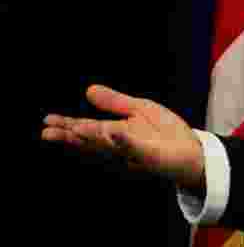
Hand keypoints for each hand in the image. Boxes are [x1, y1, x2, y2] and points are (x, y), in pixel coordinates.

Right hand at [42, 85, 204, 190]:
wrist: (192, 149)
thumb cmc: (165, 132)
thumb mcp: (139, 110)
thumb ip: (114, 102)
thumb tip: (88, 90)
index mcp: (115, 133)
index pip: (87, 129)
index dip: (68, 126)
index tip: (47, 122)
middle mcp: (119, 146)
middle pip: (91, 141)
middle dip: (71, 137)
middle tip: (47, 133)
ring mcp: (134, 153)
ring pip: (109, 145)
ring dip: (92, 137)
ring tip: (75, 128)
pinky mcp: (150, 156)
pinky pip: (137, 148)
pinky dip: (125, 141)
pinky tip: (115, 132)